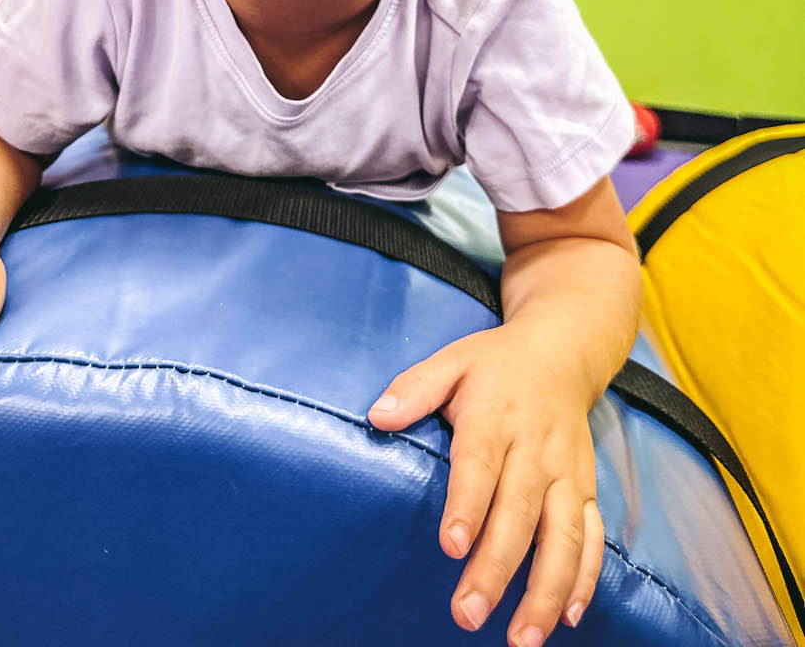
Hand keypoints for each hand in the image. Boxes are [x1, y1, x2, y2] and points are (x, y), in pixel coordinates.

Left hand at [368, 325, 602, 645]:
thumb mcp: (451, 361)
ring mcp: (567, 473)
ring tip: (523, 637)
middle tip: (468, 613)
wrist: (562, 352)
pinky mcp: (587, 489)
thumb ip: (414, 387)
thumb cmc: (495, 365)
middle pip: (519, 513)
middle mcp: (536, 450)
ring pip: (563, 537)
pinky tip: (568, 616)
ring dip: (546, 590)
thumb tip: (378, 415)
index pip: (481, 464)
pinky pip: (592, 539)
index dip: (467, 505)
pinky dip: (585, 578)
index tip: (452, 545)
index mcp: (497, 417)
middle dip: (497, 568)